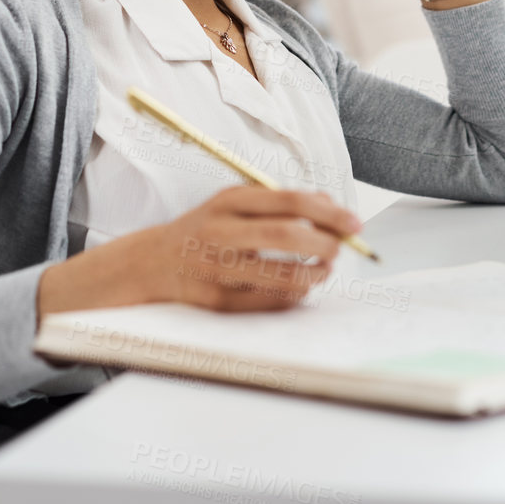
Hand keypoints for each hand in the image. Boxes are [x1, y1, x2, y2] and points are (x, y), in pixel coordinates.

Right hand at [36, 187, 361, 319]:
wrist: (151, 262)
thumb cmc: (206, 229)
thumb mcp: (235, 203)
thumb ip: (279, 201)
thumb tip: (329, 205)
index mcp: (229, 200)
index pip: (287, 201)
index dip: (327, 212)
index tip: (354, 223)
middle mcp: (220, 230)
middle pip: (285, 235)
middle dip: (324, 243)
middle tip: (342, 249)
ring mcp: (215, 267)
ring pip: (279, 275)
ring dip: (313, 274)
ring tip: (325, 269)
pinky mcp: (214, 300)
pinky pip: (264, 302)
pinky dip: (291, 296)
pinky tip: (302, 288)